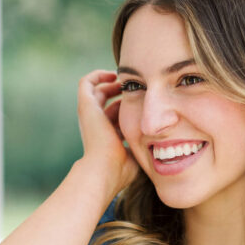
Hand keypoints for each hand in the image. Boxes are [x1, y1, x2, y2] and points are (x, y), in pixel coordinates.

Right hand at [76, 69, 139, 194]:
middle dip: (119, 92)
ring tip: (126, 79)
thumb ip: (144, 150)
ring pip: (95, 90)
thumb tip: (160, 149)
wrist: (104, 169)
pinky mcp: (85, 106)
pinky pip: (86, 82)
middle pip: (105, 102)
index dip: (126, 107)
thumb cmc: (121, 169)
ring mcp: (89, 115)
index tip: (142, 101)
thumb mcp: (136, 157)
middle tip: (135, 86)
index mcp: (105, 136)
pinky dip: (98, 75)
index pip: (114, 116)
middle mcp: (95, 124)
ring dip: (110, 82)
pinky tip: (114, 74)